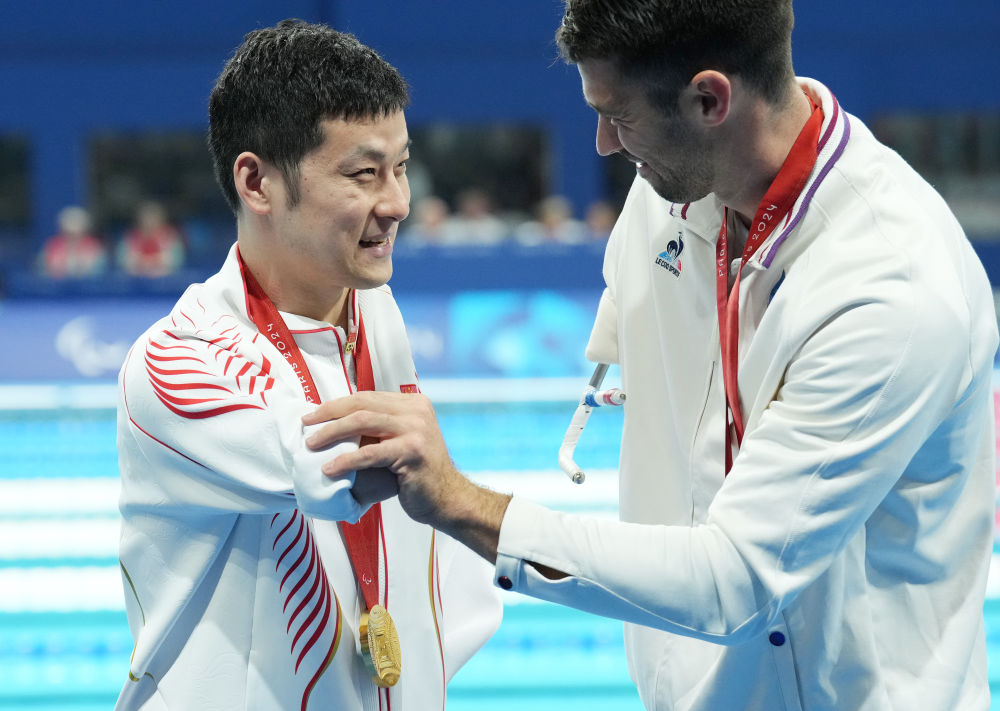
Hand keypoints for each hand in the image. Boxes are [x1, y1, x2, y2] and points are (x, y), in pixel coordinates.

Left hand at [302, 392, 460, 525]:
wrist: (447, 499)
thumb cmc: (417, 474)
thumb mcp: (402, 441)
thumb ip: (381, 428)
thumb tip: (338, 422)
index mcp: (413, 404)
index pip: (367, 397)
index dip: (337, 404)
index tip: (314, 415)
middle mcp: (417, 411)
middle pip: (362, 405)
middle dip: (329, 414)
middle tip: (307, 426)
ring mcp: (416, 429)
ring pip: (363, 422)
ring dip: (332, 433)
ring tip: (312, 445)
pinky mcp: (412, 451)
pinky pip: (371, 453)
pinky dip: (347, 460)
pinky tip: (330, 469)